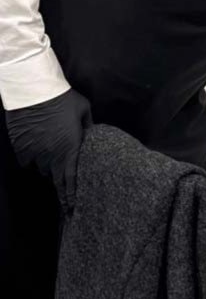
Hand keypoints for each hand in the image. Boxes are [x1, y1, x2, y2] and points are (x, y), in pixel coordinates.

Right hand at [5, 89, 92, 211]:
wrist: (35, 90)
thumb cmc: (64, 98)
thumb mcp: (84, 110)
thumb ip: (89, 126)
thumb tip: (92, 134)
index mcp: (70, 149)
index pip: (71, 179)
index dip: (72, 196)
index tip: (73, 207)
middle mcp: (52, 155)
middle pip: (56, 178)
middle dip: (61, 191)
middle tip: (65, 204)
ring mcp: (35, 152)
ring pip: (41, 168)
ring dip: (47, 166)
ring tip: (51, 158)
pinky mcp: (20, 146)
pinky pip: (25, 160)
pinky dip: (30, 158)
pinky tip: (35, 150)